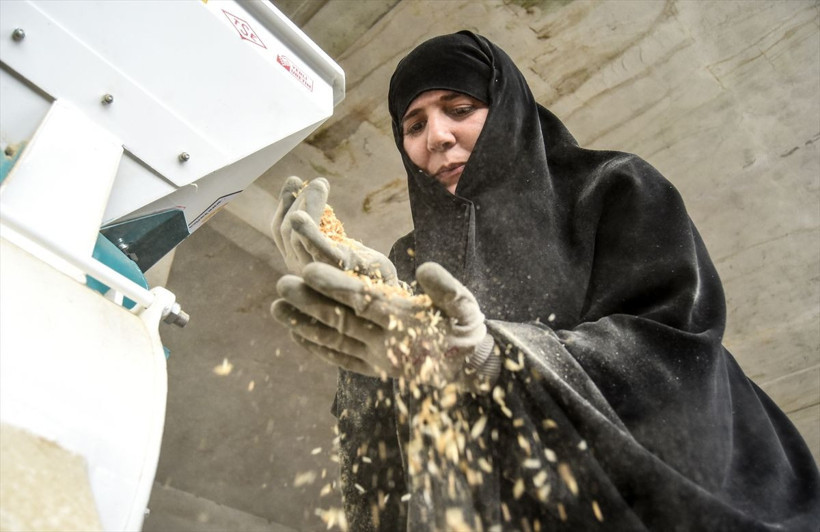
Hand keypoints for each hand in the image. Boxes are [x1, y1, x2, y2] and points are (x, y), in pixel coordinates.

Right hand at [271, 176, 396, 282]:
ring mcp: (319, 274)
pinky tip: (300, 216)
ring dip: (307, 206)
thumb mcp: (340, 244)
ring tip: (320, 185)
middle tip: (318, 182)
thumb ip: (322, 227)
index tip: (294, 179)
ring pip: (297, 238)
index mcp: (300, 262)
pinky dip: (308, 233)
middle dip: (298, 200)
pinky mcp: (342, 272)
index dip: (284, 203)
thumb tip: (312, 189)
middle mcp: (303, 271)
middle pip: (287, 232)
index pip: (280, 230)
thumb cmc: (367, 271)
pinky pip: (320, 251)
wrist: (394, 295)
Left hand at [271, 262, 498, 391]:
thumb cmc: (465, 329)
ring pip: (335, 340)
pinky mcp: (374, 370)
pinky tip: (296, 336)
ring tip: (276, 308)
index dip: (336, 286)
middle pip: (341, 319)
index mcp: (406, 321)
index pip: (364, 301)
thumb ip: (447, 288)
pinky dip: (318, 349)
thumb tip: (423, 269)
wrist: (469, 370)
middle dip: (309, 302)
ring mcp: (377, 359)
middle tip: (281, 284)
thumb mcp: (467, 305)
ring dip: (304, 325)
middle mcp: (386, 342)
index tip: (310, 270)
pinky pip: (341, 360)